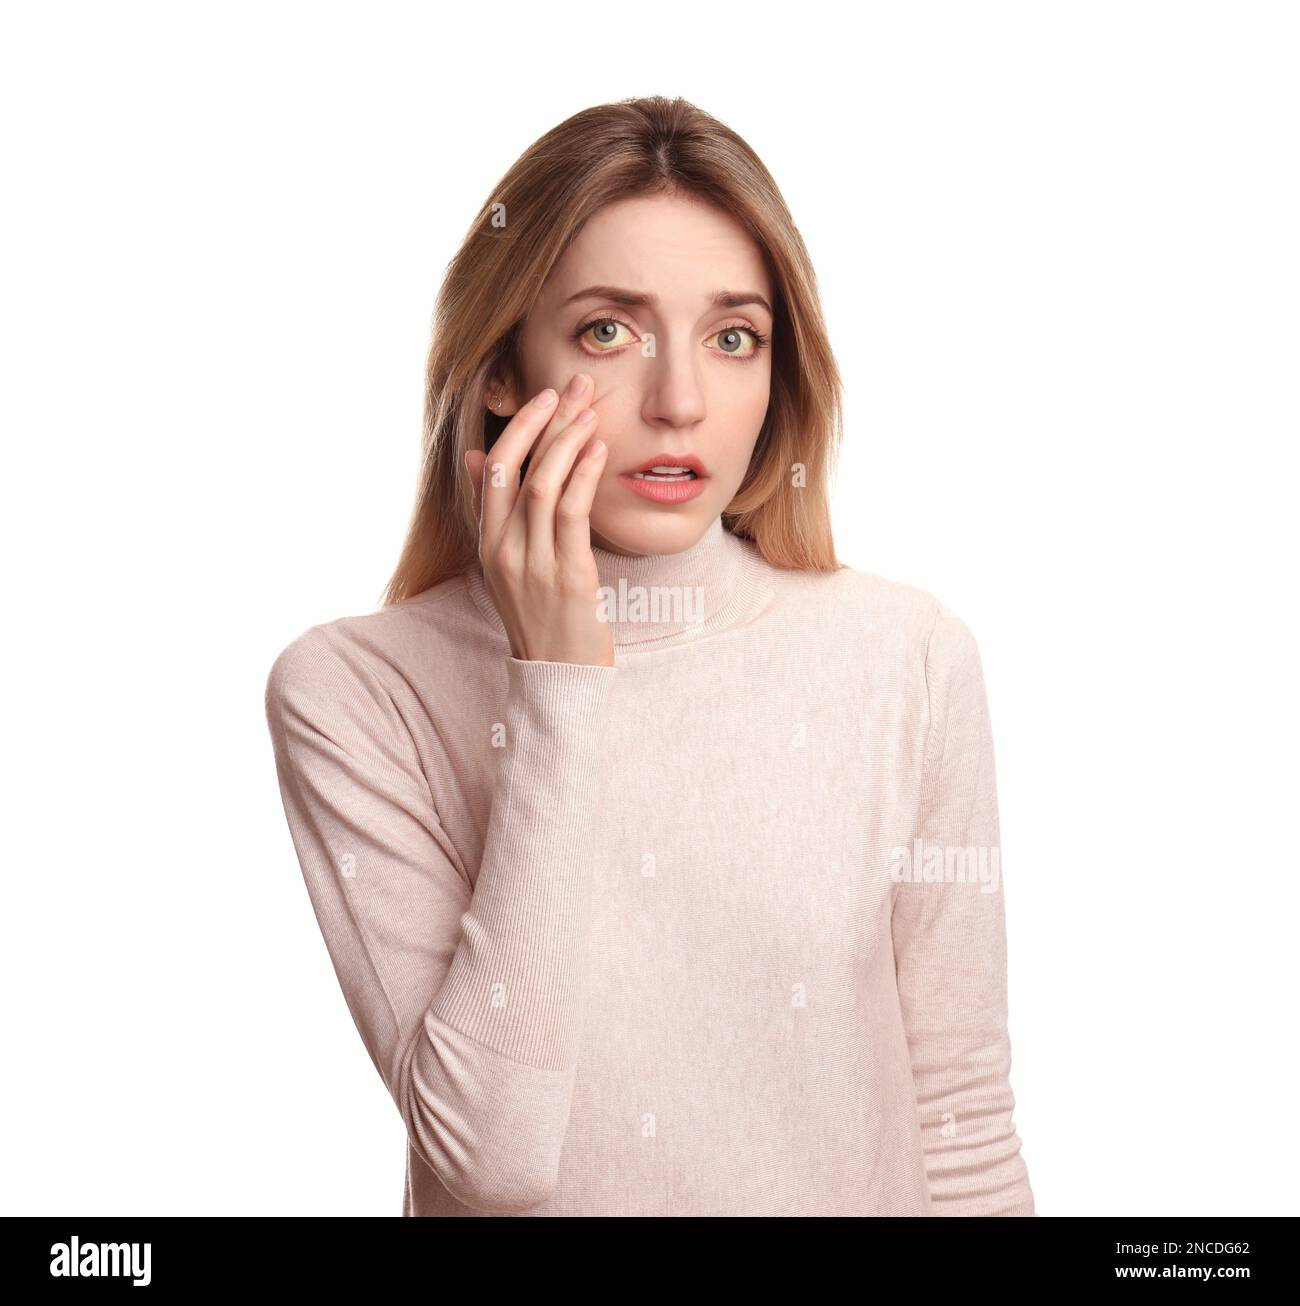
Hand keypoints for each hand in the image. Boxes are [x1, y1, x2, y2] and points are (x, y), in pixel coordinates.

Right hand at [465, 373, 612, 666]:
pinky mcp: (567, 577)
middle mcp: (502, 549)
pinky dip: (583, 476)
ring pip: (541, 486)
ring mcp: (532, 564)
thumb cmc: (544, 616)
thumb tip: (476, 457)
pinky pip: (570, 515)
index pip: (493, 468)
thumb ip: (496, 511)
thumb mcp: (511, 563)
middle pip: (512, 468)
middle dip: (544, 420)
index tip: (546, 394)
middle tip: (574, 386)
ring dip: (567, 441)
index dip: (520, 426)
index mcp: (488, 542)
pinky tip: (598, 450)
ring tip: (591, 411)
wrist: (559, 676)